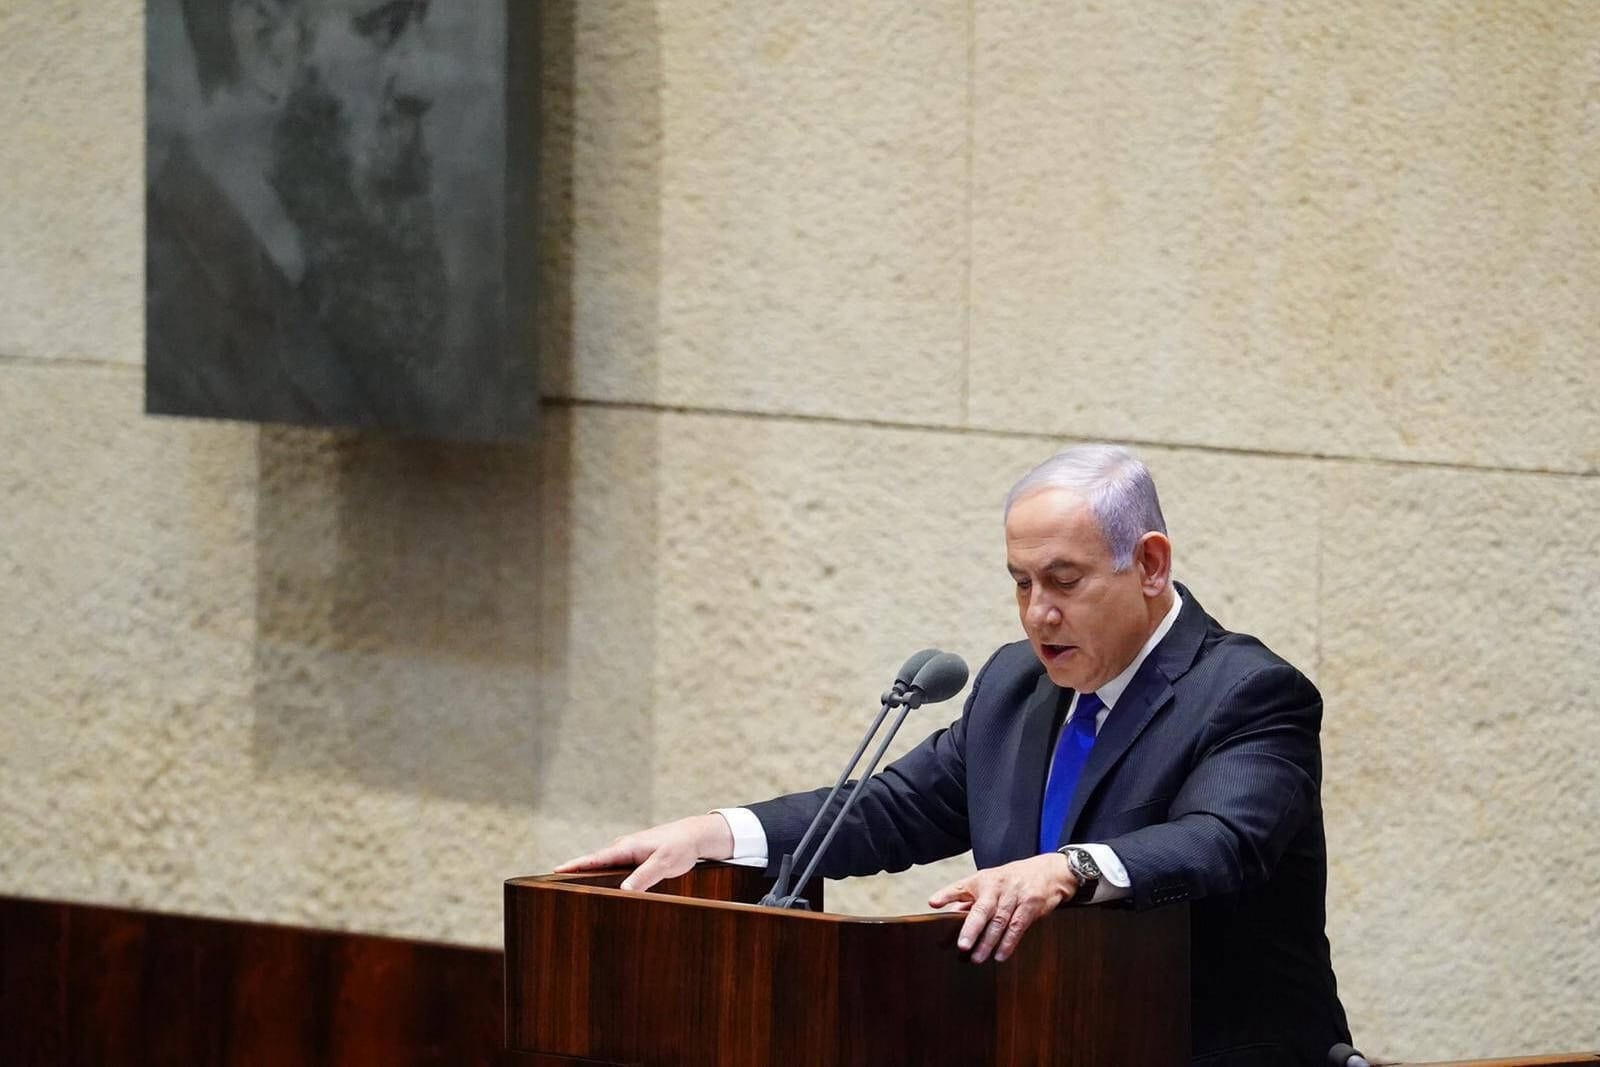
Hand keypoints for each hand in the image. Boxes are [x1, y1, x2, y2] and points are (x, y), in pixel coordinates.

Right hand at [554, 813, 735, 891]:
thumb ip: (645, 877)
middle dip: (575, 872)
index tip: (555, 871)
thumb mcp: (664, 863)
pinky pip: (614, 869)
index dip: (575, 865)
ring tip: (570, 889)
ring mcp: (628, 854)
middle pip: (594, 863)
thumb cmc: (680, 847)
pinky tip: (600, 887)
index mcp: (626, 848)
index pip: (595, 858)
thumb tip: (624, 891)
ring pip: (604, 866)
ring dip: (589, 874)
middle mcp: (623, 849)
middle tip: (554, 885)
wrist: (694, 836)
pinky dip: (604, 876)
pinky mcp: (635, 859)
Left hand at [927, 853, 1076, 963]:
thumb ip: (969, 898)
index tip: (933, 903)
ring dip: (988, 942)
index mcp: (982, 880)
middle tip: (962, 946)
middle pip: (983, 909)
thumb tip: (949, 914)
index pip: (961, 886)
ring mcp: (1015, 895)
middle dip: (972, 928)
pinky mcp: (1031, 905)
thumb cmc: (1011, 879)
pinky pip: (1018, 926)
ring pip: (1000, 921)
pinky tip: (1000, 955)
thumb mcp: (989, 882)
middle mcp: (997, 886)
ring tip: (978, 958)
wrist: (1048, 871)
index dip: (946, 894)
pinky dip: (1009, 942)